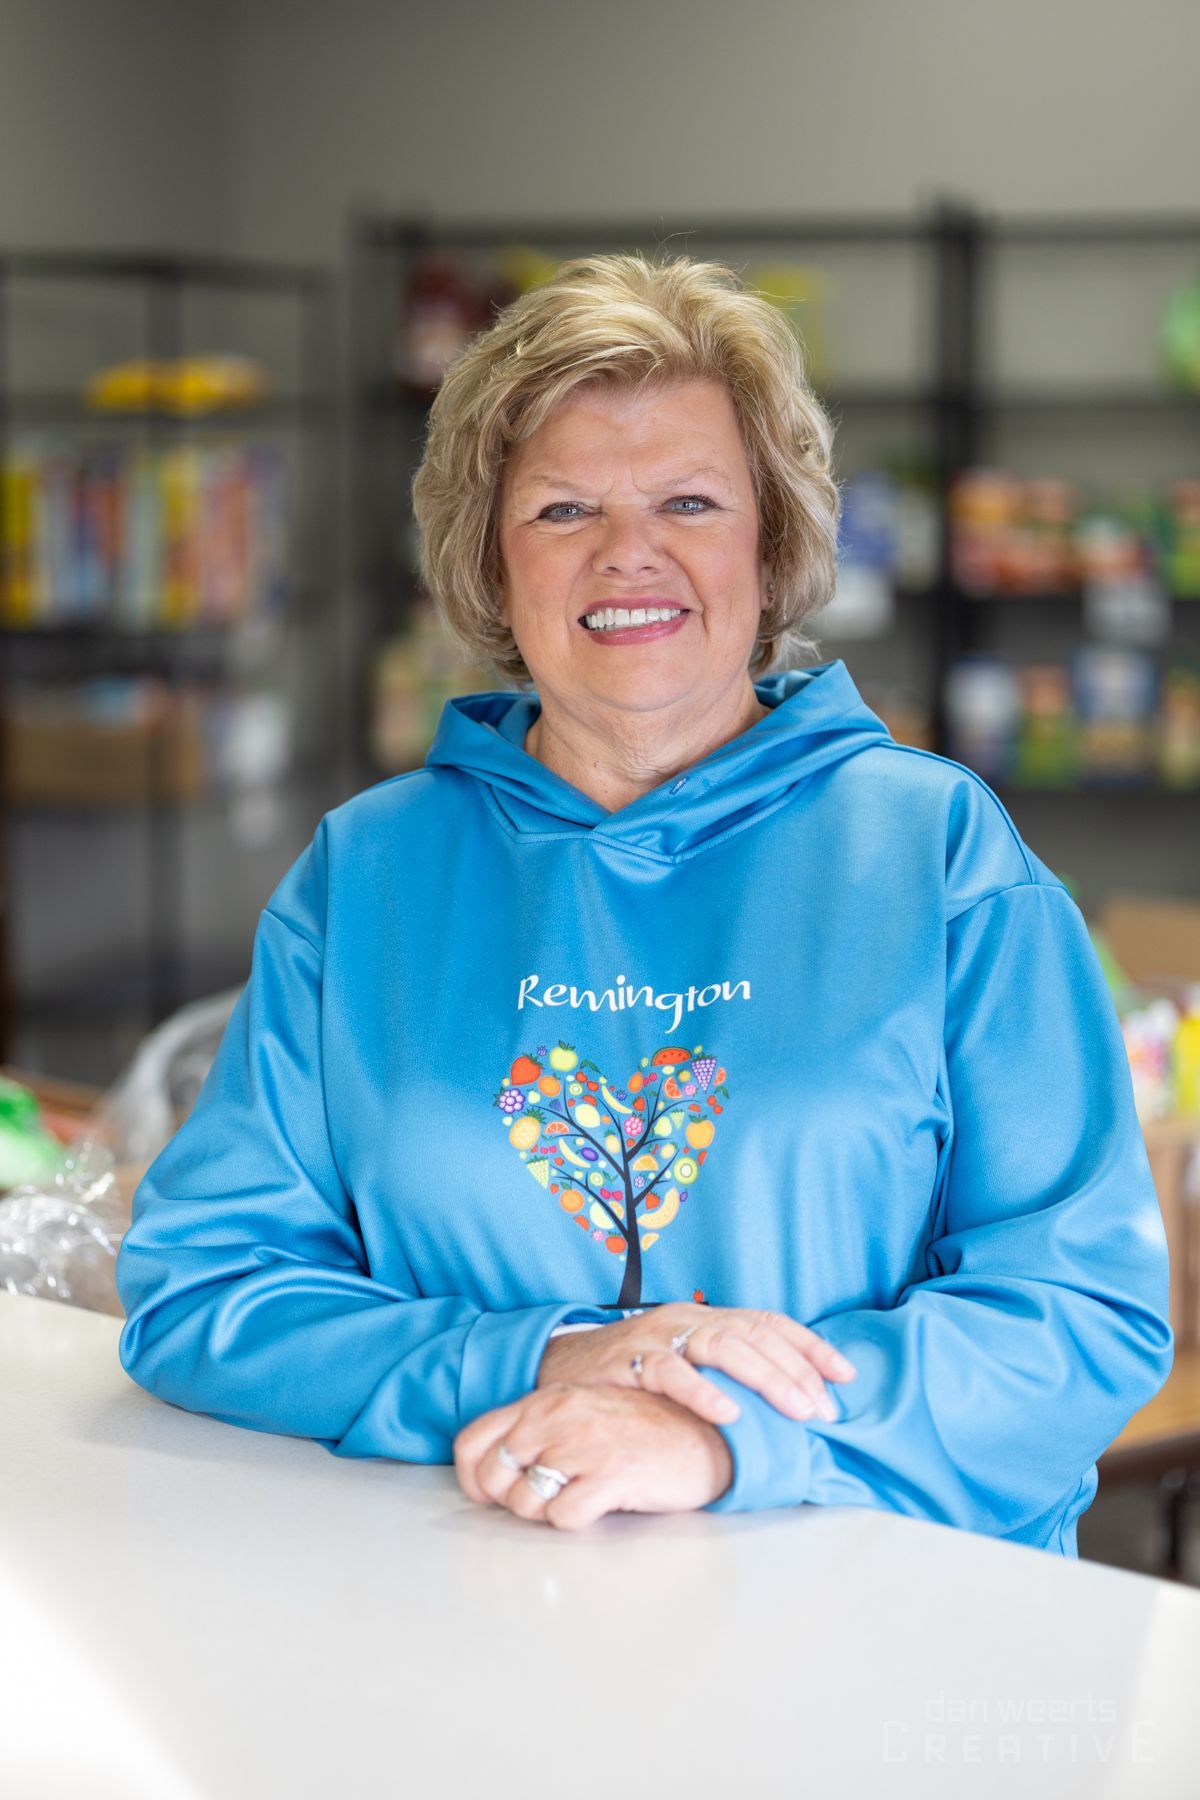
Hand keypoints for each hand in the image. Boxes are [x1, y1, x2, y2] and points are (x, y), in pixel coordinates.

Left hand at [454, 1382, 733, 1529]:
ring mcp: (583, 1443)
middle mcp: (557, 1415)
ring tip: (576, 1500)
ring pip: (524, 1500)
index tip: (492, 1496)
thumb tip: (494, 1475)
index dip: (472, 1479)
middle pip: (494, 1476)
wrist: (704, 1436)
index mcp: (545, 1399)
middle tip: (545, 1501)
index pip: (473, 1441)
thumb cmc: (639, 1432)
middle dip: (510, 1501)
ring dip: (544, 1513)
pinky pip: (564, 1516)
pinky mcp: (611, 1473)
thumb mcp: (580, 1416)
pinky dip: (576, 1521)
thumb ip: (537, 1433)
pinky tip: (599, 1504)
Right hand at [538, 1303, 855, 1427]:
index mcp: (705, 1317)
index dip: (810, 1346)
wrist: (559, 1367)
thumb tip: (786, 1402)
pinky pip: (670, 1372)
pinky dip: (702, 1392)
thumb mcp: (683, 1365)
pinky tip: (729, 1414)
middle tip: (825, 1407)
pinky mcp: (629, 1360)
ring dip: (765, 1378)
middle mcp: (687, 1318)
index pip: (768, 1322)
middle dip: (796, 1371)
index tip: (847, 1376)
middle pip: (753, 1335)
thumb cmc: (631, 1375)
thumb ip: (724, 1374)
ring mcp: (658, 1335)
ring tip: (795, 1409)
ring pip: (721, 1346)